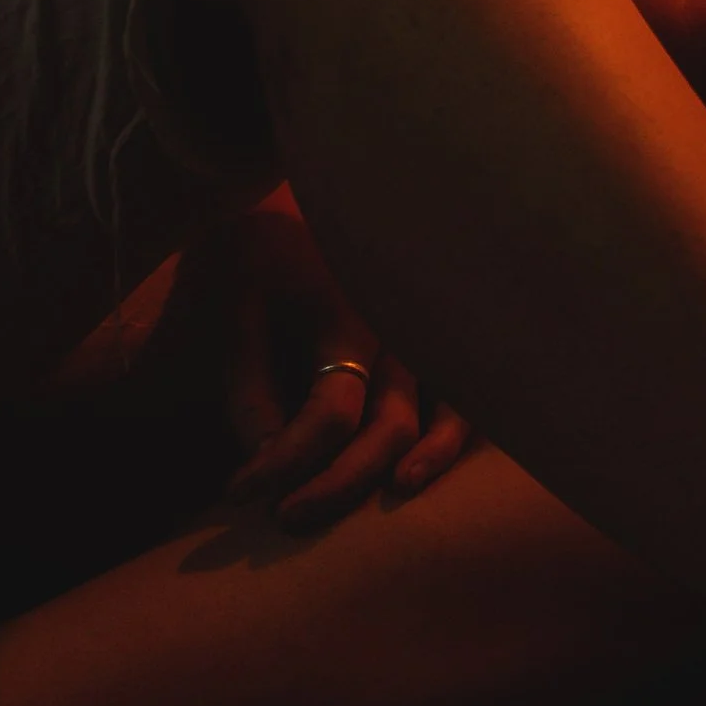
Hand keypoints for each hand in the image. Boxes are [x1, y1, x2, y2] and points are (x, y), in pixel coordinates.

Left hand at [184, 191, 475, 530]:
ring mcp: (432, 331)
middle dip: (337, 486)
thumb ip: (250, 386)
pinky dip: (454, 437)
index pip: (327, 415)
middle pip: (389, 428)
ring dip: (417, 468)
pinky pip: (470, 396)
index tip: (235, 494)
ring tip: (385, 499)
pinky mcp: (445, 335)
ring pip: (450, 418)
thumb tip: (266, 459)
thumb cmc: (268, 250)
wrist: (315, 185)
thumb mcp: (239, 308)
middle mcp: (402, 327)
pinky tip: (423, 469)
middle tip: (283, 520)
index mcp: (348, 314)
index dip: (281, 465)